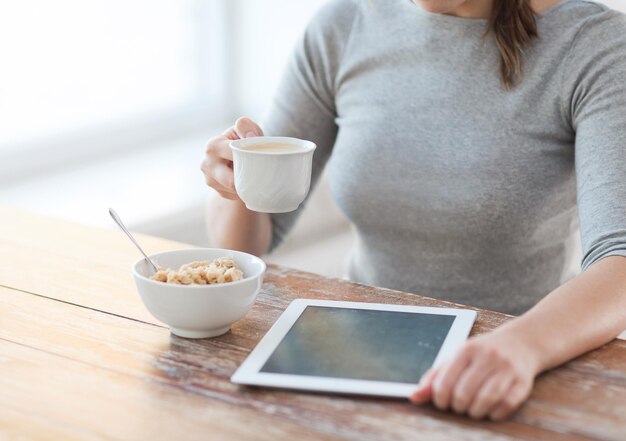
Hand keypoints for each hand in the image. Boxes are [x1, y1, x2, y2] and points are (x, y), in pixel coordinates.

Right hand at [201, 117, 262, 199]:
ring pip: (237, 190)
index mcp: (213, 146)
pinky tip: (250, 182)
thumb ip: (245, 125)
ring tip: (257, 175)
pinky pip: (239, 196)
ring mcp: (211, 182)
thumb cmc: (241, 139)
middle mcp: (207, 165)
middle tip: (264, 173)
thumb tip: (251, 138)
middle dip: (249, 178)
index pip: (233, 154)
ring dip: (249, 185)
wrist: (232, 157)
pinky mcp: (220, 193)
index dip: (250, 155)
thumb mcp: (243, 128)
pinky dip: (248, 190)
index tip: (262, 155)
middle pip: (232, 181)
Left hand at [410, 329, 539, 420]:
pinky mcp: (522, 382)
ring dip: (475, 412)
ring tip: (472, 409)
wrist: (521, 343)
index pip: (445, 382)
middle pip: (464, 394)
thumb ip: (434, 377)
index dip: (439, 399)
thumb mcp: (456, 358)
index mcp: (466, 349)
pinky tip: (490, 410)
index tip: (442, 402)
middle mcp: (487, 357)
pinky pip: (506, 405)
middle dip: (457, 407)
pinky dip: (494, 413)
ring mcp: (506, 369)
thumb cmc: (481, 354)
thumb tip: (414, 397)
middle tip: (458, 406)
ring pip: (485, 400)